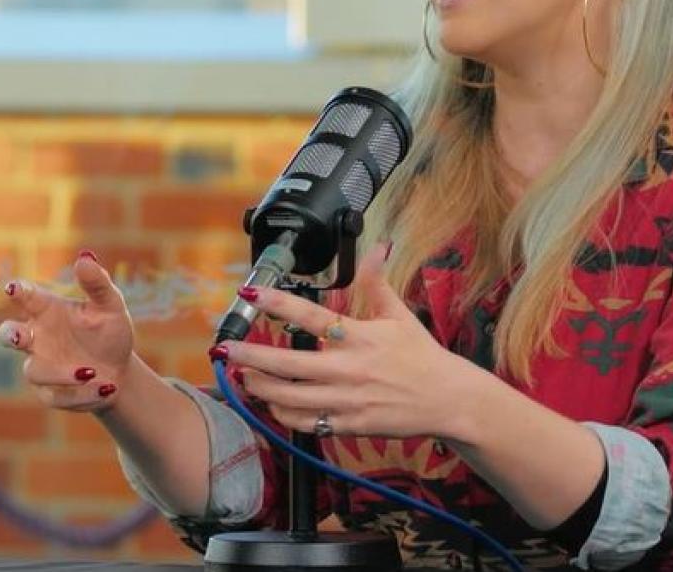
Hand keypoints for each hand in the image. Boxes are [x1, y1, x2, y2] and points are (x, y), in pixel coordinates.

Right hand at [0, 252, 135, 412]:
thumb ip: (98, 283)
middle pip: (7, 334)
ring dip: (62, 373)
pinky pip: (56, 396)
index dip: (18, 291)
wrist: (120, 372)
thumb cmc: (110, 333)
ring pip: (35, 370)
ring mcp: (40, 366)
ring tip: (92, 371)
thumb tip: (85, 258)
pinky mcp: (49, 393)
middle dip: (9, 335)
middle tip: (19, 336)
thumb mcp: (111, 307)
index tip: (13, 287)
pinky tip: (106, 387)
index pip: (28, 298)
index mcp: (49, 311)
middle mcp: (38, 338)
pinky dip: (82, 393)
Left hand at [217, 243, 469, 439]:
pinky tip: (272, 404)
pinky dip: (284, 414)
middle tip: (227, 348)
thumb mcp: (400, 315)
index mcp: (361, 337)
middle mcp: (350, 368)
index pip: (312, 316)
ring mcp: (347, 400)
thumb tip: (377, 247)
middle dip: (252, 356)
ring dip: (261, 387)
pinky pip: (306, 422)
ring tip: (243, 376)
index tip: (251, 293)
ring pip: (290, 398)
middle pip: (289, 365)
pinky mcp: (348, 425)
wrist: (446, 399)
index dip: (278, 303)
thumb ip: (379, 283)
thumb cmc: (422, 355)